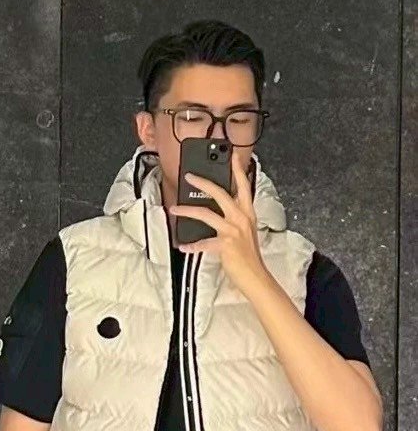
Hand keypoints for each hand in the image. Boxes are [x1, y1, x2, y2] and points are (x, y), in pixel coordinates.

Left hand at [169, 149, 269, 294]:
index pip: (243, 186)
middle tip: (189, 175)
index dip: (237, 169)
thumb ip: (234, 218)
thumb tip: (215, 210)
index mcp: (247, 213)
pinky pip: (203, 243)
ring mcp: (233, 231)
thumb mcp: (245, 232)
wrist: (255, 276)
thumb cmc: (249, 256)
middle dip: (203, 182)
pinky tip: (183, 246)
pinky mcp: (225, 244)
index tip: (231, 154)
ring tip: (174, 209)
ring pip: (206, 214)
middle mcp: (241, 218)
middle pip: (220, 193)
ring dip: (187, 211)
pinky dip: (191, 245)